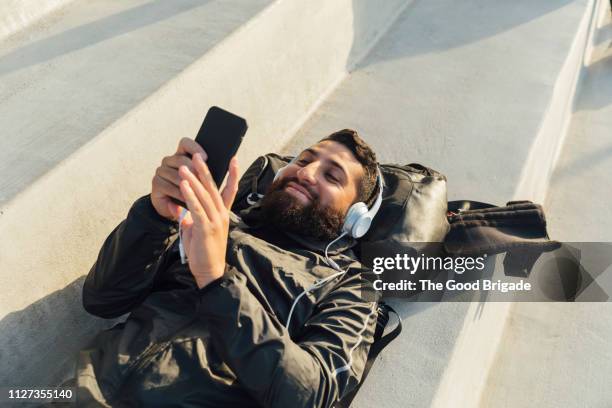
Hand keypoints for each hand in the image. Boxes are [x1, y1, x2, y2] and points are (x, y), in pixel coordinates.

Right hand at [151, 138, 207, 220]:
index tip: (206, 158)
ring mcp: (161, 170)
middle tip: (202, 179)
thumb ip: (207, 172)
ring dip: (186, 184)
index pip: (185, 143)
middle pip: (181, 159)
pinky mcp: (156, 182)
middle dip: (193, 170)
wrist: (179, 210)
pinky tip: (186, 198)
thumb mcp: (203, 182)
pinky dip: (178, 193)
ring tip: (197, 191)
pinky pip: (167, 186)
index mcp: (182, 155)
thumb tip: (225, 163)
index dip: (195, 148)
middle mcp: (170, 160)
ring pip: (175, 174)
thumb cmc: (194, 194)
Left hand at [171, 152, 238, 287]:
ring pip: (204, 195)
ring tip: (184, 167)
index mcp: (222, 214)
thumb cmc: (204, 252)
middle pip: (214, 188)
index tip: (234, 159)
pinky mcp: (206, 228)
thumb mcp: (198, 230)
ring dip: (193, 179)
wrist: (209, 271)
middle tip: (197, 155)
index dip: (233, 174)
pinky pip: (197, 208)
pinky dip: (190, 195)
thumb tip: (182, 209)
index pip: (230, 190)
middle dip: (204, 170)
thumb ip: (193, 217)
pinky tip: (183, 185)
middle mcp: (222, 215)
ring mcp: (215, 221)